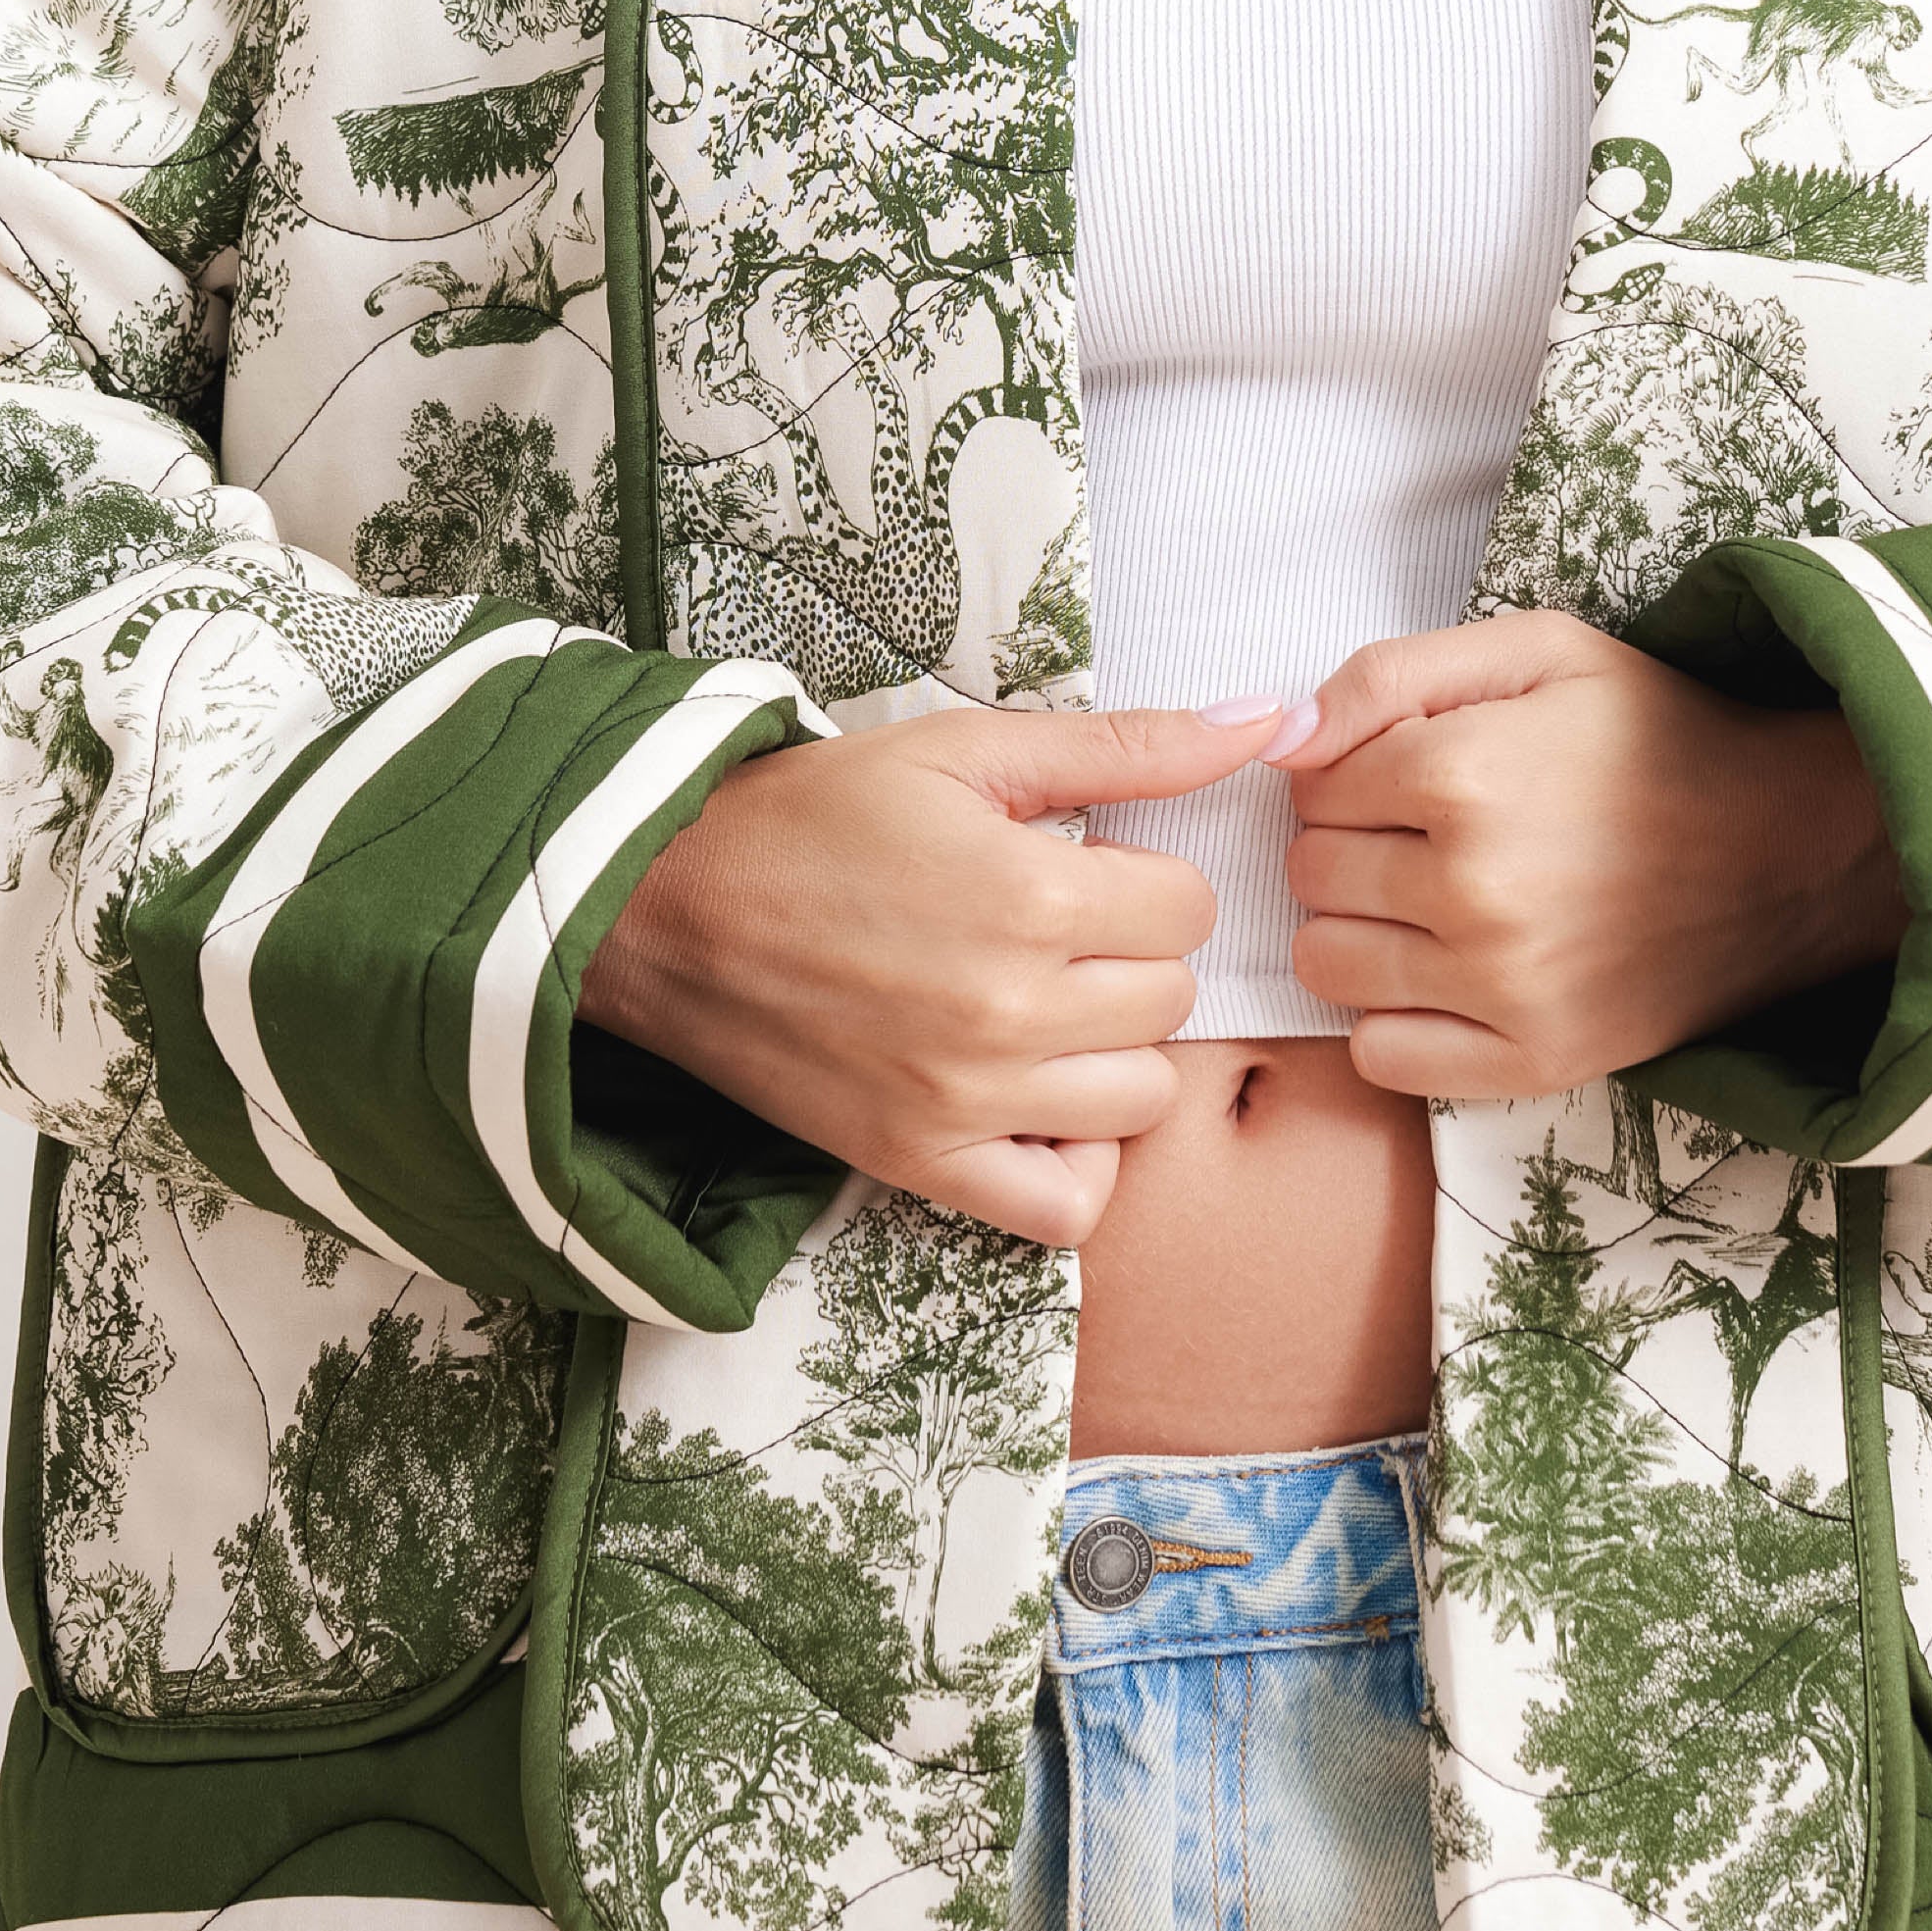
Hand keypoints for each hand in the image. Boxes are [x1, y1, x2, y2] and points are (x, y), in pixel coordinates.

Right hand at [579, 698, 1276, 1247]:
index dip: (1145, 876)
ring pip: (1142, 1098)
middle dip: (1133, 954)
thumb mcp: (968, 750)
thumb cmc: (817, 816)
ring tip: (1048, 1003)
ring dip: (1114, 1048)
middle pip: (1173, 1000)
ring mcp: (968, 1100)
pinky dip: (1078, 1163)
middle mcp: (1011, 1010)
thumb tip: (1266, 722)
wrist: (665, 906)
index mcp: (1030, 896)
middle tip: (1057, 927)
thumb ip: (1127, 744)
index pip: (1191, 907)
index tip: (1085, 865)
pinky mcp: (922, 1162)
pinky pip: (1068, 1208)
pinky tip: (1045, 1100)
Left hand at [1280, 612, 1906, 1101]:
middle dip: (1349, 845)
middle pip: (1310, 875)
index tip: (1410, 769)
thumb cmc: (1656, 735)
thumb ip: (1389, 674)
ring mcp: (1502, 988)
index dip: (1349, 769)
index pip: (1310, 786)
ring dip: (1359, 929)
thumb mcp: (1538, 651)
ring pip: (1326, 965)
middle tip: (1427, 833)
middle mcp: (1473, 890)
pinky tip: (1445, 974)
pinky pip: (1379, 1056)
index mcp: (1464, 775)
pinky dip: (1392, 1017)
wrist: (1793, 847)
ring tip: (1433, 900)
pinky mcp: (1532, 1060)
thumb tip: (1278, 736)